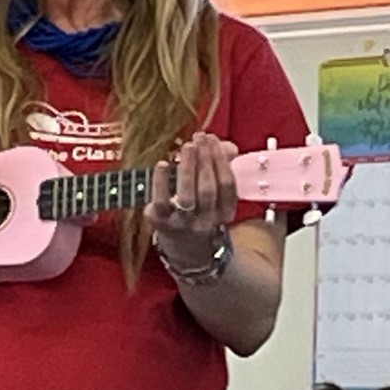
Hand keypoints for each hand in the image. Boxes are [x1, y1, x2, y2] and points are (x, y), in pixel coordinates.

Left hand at [146, 132, 238, 266]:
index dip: (221, 160)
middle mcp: (206, 222)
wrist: (186, 251)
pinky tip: (162, 164)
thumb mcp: (216, 195)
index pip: (227, 186)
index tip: (213, 140)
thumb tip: (229, 146)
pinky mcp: (161, 224)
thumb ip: (222, 167)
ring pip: (187, 196)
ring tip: (187, 147)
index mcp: (224, 214)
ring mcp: (183, 224)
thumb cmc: (201, 212)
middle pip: (208, 189)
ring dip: (188, 168)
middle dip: (205, 160)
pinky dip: (161, 182)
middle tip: (200, 138)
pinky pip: (161, 203)